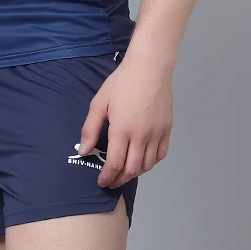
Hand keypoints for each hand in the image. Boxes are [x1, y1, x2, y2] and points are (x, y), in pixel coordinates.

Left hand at [77, 58, 173, 189]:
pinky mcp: (167, 129)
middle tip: (111, 181)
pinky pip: (160, 154)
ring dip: (135, 173)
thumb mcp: (99, 103)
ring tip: (124, 172)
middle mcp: (141, 135)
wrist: (149, 68)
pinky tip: (142, 161)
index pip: (114, 164)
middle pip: (132, 169)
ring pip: (147, 164)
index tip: (101, 182)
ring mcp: (157, 133)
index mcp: (122, 129)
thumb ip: (90, 129)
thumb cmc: (122, 82)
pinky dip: (151, 162)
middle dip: (119, 180)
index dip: (107, 177)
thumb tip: (83, 150)